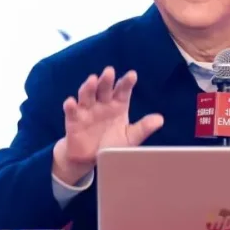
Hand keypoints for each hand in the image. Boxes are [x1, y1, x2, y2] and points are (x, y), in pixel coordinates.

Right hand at [52, 66, 163, 184]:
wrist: (90, 158)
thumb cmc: (112, 144)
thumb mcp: (130, 138)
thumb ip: (143, 128)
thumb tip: (160, 119)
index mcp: (118, 105)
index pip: (123, 91)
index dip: (126, 83)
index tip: (132, 75)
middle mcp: (102, 104)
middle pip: (104, 88)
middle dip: (106, 80)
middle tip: (109, 71)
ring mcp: (87, 110)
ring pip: (87, 95)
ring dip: (88, 87)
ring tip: (92, 80)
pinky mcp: (74, 119)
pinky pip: (71, 111)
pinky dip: (70, 106)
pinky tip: (70, 102)